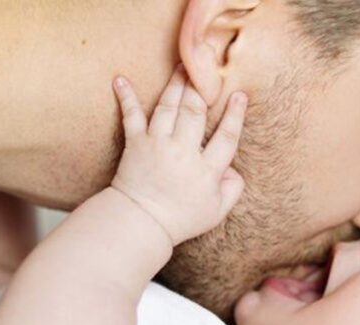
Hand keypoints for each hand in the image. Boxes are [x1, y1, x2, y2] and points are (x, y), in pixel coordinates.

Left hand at [110, 67, 246, 245]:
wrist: (140, 224)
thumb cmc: (180, 220)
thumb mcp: (215, 212)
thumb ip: (231, 190)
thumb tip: (234, 169)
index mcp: (206, 170)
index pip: (226, 137)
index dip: (235, 115)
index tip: (239, 96)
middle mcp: (183, 152)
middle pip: (195, 112)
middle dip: (202, 87)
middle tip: (206, 67)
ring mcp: (158, 145)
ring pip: (169, 107)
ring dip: (176, 84)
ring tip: (182, 65)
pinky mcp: (136, 144)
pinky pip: (131, 116)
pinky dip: (126, 97)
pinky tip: (120, 80)